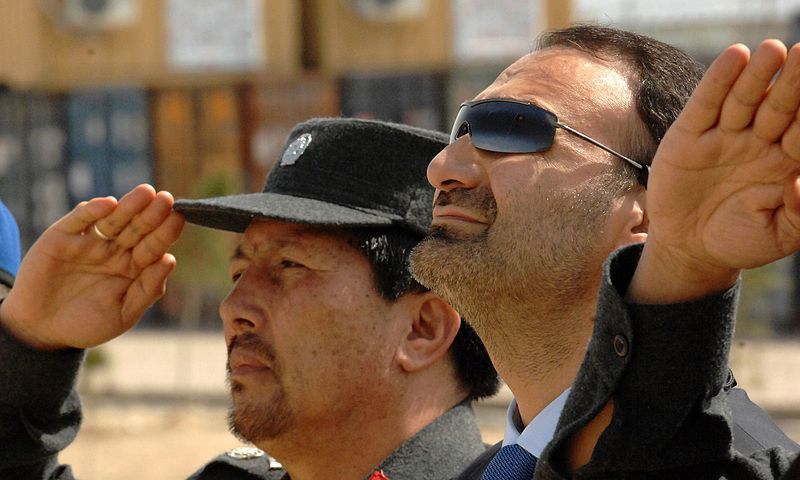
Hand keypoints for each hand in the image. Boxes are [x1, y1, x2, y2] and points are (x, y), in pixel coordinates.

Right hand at [0, 184, 184, 348]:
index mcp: (133, 268)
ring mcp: (89, 242)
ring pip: (113, 219)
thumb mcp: (123, 314)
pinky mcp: (62, 237)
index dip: (166, 233)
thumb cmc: (86, 325)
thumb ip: (147, 289)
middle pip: (138, 228)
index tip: (179, 219)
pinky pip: (79, 220)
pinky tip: (108, 204)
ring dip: (129, 205)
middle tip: (167, 199)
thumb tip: (170, 260)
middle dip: (152, 214)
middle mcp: (114, 251)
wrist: (40, 332)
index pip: (154, 247)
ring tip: (146, 193)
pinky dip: (92, 211)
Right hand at [630, 40, 799, 302]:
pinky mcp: (689, 135)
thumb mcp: (779, 236)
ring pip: (745, 99)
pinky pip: (706, 104)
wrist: (689, 249)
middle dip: (794, 83)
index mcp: (788, 161)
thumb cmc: (740, 241)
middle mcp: (759, 142)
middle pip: (780, 107)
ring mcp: (724, 135)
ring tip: (772, 50)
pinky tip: (734, 57)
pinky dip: (718, 81)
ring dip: (758, 75)